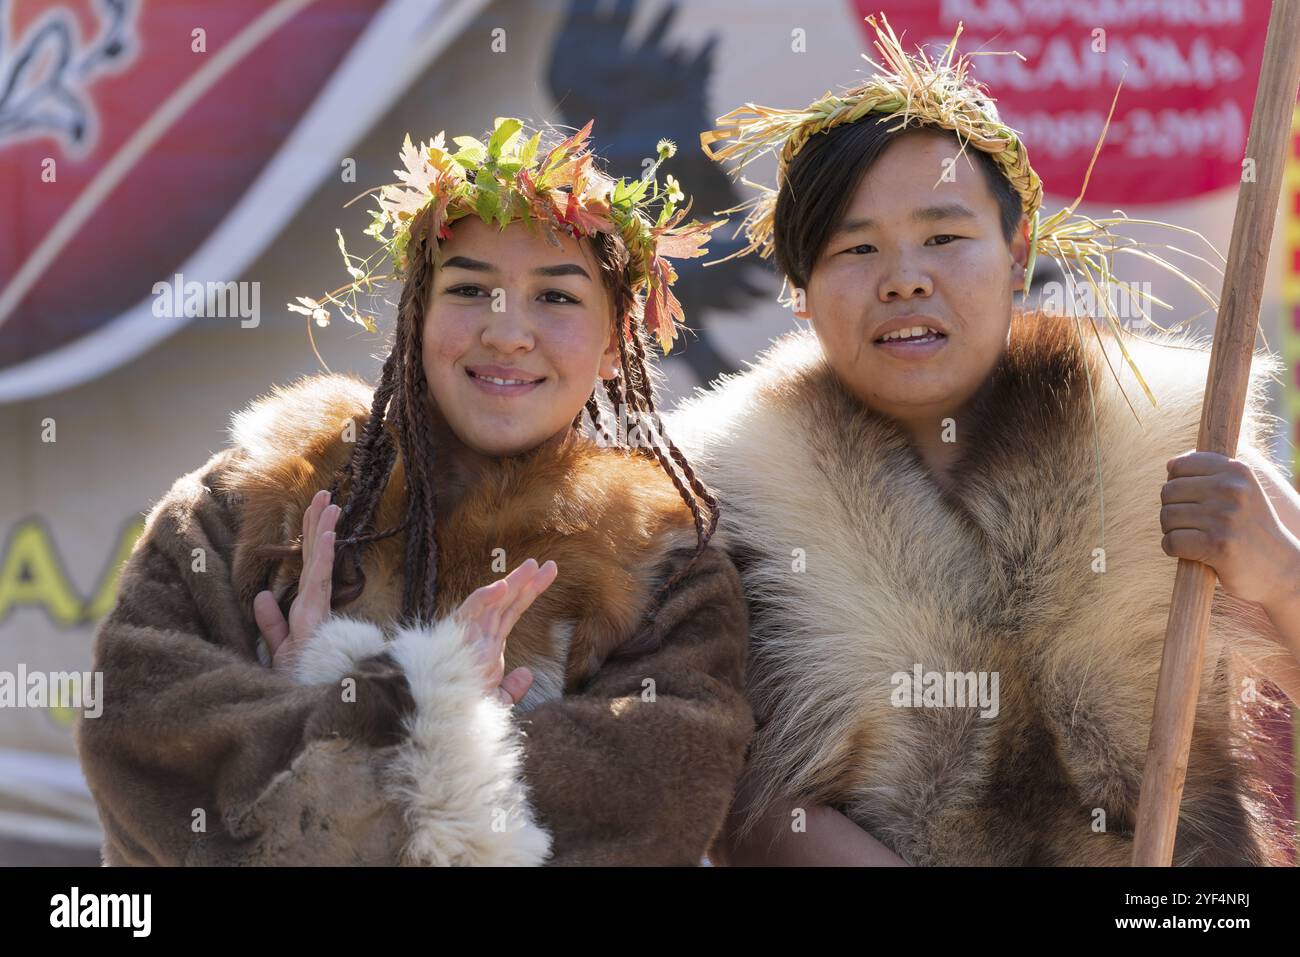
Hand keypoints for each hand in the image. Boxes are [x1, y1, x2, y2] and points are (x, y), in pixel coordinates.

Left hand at [253, 489, 338, 672]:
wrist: (306, 696)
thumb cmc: (299, 677)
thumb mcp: (279, 647)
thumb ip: (271, 624)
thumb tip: (260, 596)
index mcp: (306, 605)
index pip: (309, 563)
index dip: (312, 536)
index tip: (317, 510)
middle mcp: (314, 601)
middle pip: (316, 554)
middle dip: (320, 522)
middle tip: (326, 493)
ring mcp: (317, 605)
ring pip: (320, 560)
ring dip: (324, 529)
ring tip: (329, 502)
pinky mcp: (317, 613)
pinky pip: (320, 578)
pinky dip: (324, 556)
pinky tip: (326, 535)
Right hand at [453, 558, 558, 705]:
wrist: (439, 719)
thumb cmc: (461, 712)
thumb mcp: (494, 702)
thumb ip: (512, 688)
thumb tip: (527, 673)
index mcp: (488, 646)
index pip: (511, 612)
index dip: (528, 593)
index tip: (548, 575)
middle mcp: (480, 636)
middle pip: (507, 603)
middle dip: (528, 583)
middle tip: (550, 565)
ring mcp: (469, 635)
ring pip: (493, 602)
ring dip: (513, 583)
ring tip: (533, 566)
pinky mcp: (455, 637)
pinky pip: (470, 611)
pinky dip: (485, 598)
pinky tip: (502, 587)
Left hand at [1161, 451, 1299, 607]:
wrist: (1282, 567)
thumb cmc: (1250, 528)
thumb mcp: (1241, 490)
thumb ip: (1209, 474)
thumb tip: (1170, 464)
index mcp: (1236, 470)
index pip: (1178, 466)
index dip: (1176, 486)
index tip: (1192, 502)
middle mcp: (1232, 489)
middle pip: (1168, 492)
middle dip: (1171, 510)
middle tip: (1192, 525)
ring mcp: (1225, 517)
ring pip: (1167, 516)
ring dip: (1172, 531)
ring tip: (1195, 538)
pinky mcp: (1217, 545)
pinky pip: (1171, 541)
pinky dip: (1172, 549)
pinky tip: (1192, 553)